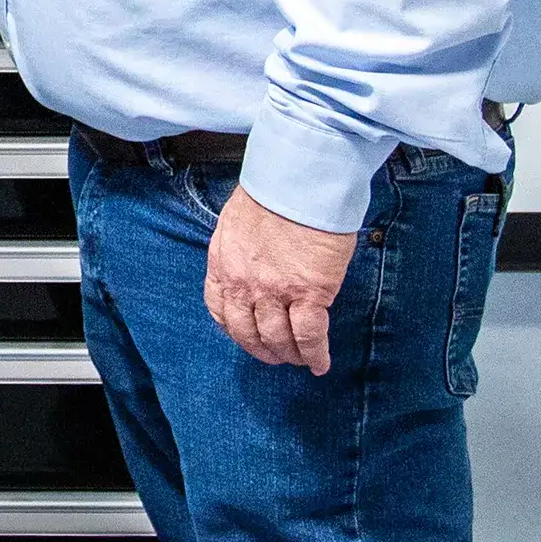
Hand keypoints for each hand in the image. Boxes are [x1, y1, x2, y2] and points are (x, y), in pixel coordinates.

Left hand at [203, 185, 357, 374]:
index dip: (235, 329)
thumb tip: (258, 261)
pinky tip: (320, 362)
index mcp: (223, 262)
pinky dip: (315, 354)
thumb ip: (242, 247)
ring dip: (289, 355)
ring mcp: (274, 291)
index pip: (220, 309)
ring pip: (278, 339)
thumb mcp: (239, 220)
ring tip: (301, 359)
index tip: (247, 335)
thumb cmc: (276, 188)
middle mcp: (242, 283)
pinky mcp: (308, 293)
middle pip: (247, 332)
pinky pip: (309, 336)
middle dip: (262, 349)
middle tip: (276, 355)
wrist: (300, 179)